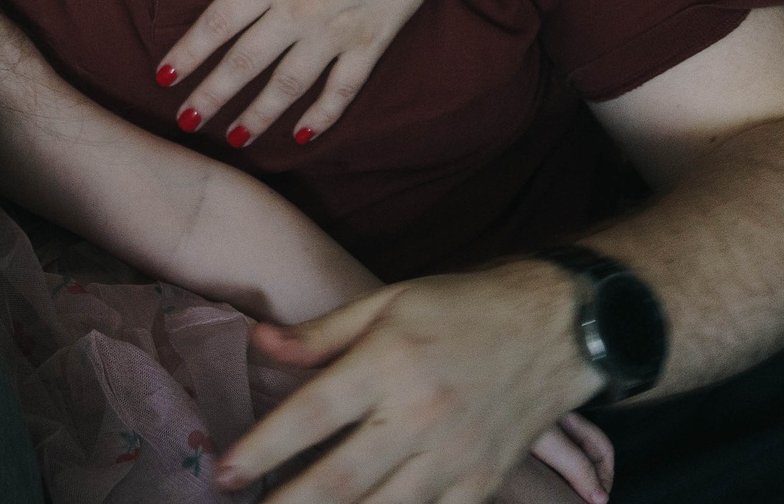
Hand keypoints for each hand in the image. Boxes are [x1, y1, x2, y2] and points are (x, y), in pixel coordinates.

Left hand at [158, 0, 487, 145]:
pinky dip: (324, 115)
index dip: (189, 51)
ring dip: (259, 115)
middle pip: (244, 64)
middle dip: (211, 96)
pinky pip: (344, 88)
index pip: (218, 22)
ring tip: (234, 140)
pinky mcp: (374, 40)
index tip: (164, 76)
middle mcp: (301, 10)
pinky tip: (304, 135)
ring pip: (288, 85)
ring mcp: (338, 31)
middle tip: (185, 122)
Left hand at [216, 263, 599, 500]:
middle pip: (340, 479)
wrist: (558, 327)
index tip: (225, 472)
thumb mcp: (388, 301)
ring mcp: (455, 456)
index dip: (263, 449)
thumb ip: (322, 333)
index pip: (310, 416)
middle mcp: (419, 416)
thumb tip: (259, 342)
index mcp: (388, 364)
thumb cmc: (463, 307)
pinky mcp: (483, 481)